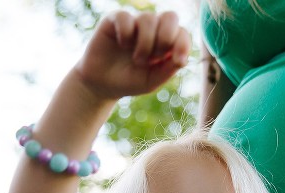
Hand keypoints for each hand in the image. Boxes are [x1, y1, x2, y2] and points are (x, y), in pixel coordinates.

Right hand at [74, 10, 190, 100]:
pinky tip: (122, 45)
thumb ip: (168, 69)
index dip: (183, 44)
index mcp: (166, 41)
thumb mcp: (152, 80)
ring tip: (137, 59)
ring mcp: (135, 22)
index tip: (177, 61)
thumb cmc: (129, 81)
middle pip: (170, 16)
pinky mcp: (116, 19)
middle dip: (166, 38)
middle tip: (155, 57)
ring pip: (148, 18)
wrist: (101, 84)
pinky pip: (126, 18)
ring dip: (145, 44)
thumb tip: (183, 58)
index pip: (182, 32)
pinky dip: (126, 35)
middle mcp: (153, 28)